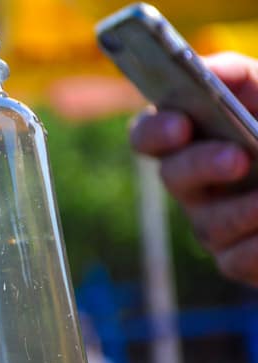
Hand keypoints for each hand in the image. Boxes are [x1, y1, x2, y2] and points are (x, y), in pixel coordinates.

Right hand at [129, 52, 257, 285]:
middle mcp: (197, 183)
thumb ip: (240, 79)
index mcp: (198, 139)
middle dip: (200, 166)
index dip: (155, 132)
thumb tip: (210, 71)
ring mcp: (215, 224)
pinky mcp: (238, 260)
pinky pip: (236, 261)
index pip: (150, 135)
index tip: (180, 126)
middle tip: (238, 159)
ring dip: (242, 211)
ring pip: (208, 224)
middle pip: (172, 177)